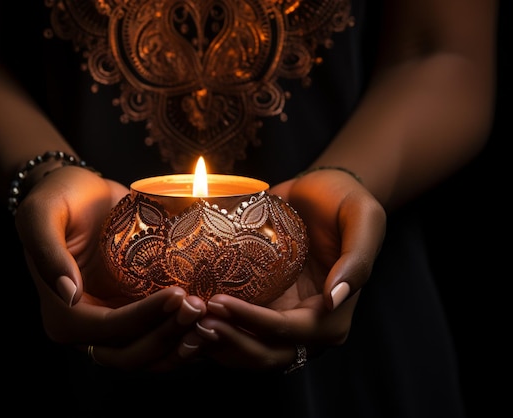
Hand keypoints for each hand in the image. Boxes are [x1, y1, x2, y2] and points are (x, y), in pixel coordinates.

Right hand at [14, 166, 206, 370]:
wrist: (81, 193)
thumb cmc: (60, 197)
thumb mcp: (41, 214)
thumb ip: (47, 251)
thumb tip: (68, 294)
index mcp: (62, 315)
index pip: (109, 329)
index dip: (145, 317)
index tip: (179, 294)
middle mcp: (86, 330)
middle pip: (131, 353)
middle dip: (168, 336)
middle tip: (201, 307)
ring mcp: (113, 326)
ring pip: (149, 355)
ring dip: (180, 345)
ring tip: (211, 320)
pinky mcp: (134, 315)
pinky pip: (159, 339)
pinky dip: (183, 338)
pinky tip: (209, 322)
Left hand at [178, 169, 385, 370]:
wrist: (321, 191)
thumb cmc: (344, 201)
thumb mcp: (363, 219)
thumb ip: (358, 259)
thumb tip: (334, 299)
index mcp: (332, 315)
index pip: (289, 332)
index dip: (254, 323)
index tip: (220, 303)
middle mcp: (305, 326)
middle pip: (264, 354)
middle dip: (228, 342)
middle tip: (193, 319)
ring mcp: (279, 320)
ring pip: (245, 351)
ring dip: (215, 343)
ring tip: (184, 320)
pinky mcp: (260, 307)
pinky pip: (234, 330)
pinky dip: (211, 330)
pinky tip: (183, 314)